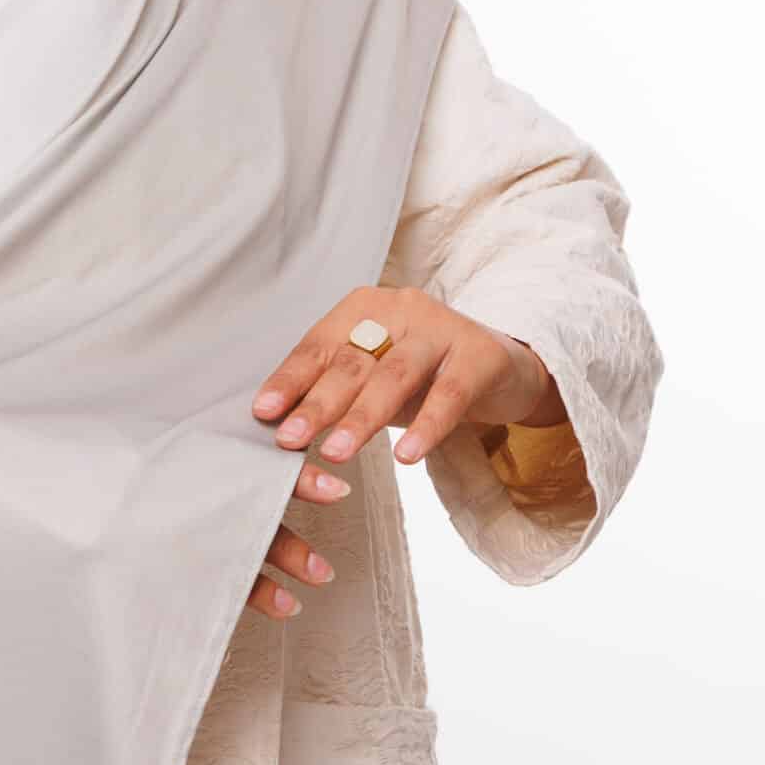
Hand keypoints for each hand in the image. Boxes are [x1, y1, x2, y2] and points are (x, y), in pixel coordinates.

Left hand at [240, 287, 559, 624]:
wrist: (500, 367)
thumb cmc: (422, 373)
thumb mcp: (374, 378)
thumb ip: (335, 391)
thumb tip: (279, 425)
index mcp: (364, 309)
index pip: (319, 345)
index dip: (291, 379)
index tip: (263, 413)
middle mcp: (400, 308)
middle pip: (352, 362)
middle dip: (318, 403)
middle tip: (290, 438)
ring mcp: (442, 328)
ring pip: (395, 376)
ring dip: (363, 417)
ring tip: (337, 452)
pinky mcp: (480, 355)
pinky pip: (449, 395)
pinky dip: (427, 427)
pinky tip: (407, 457)